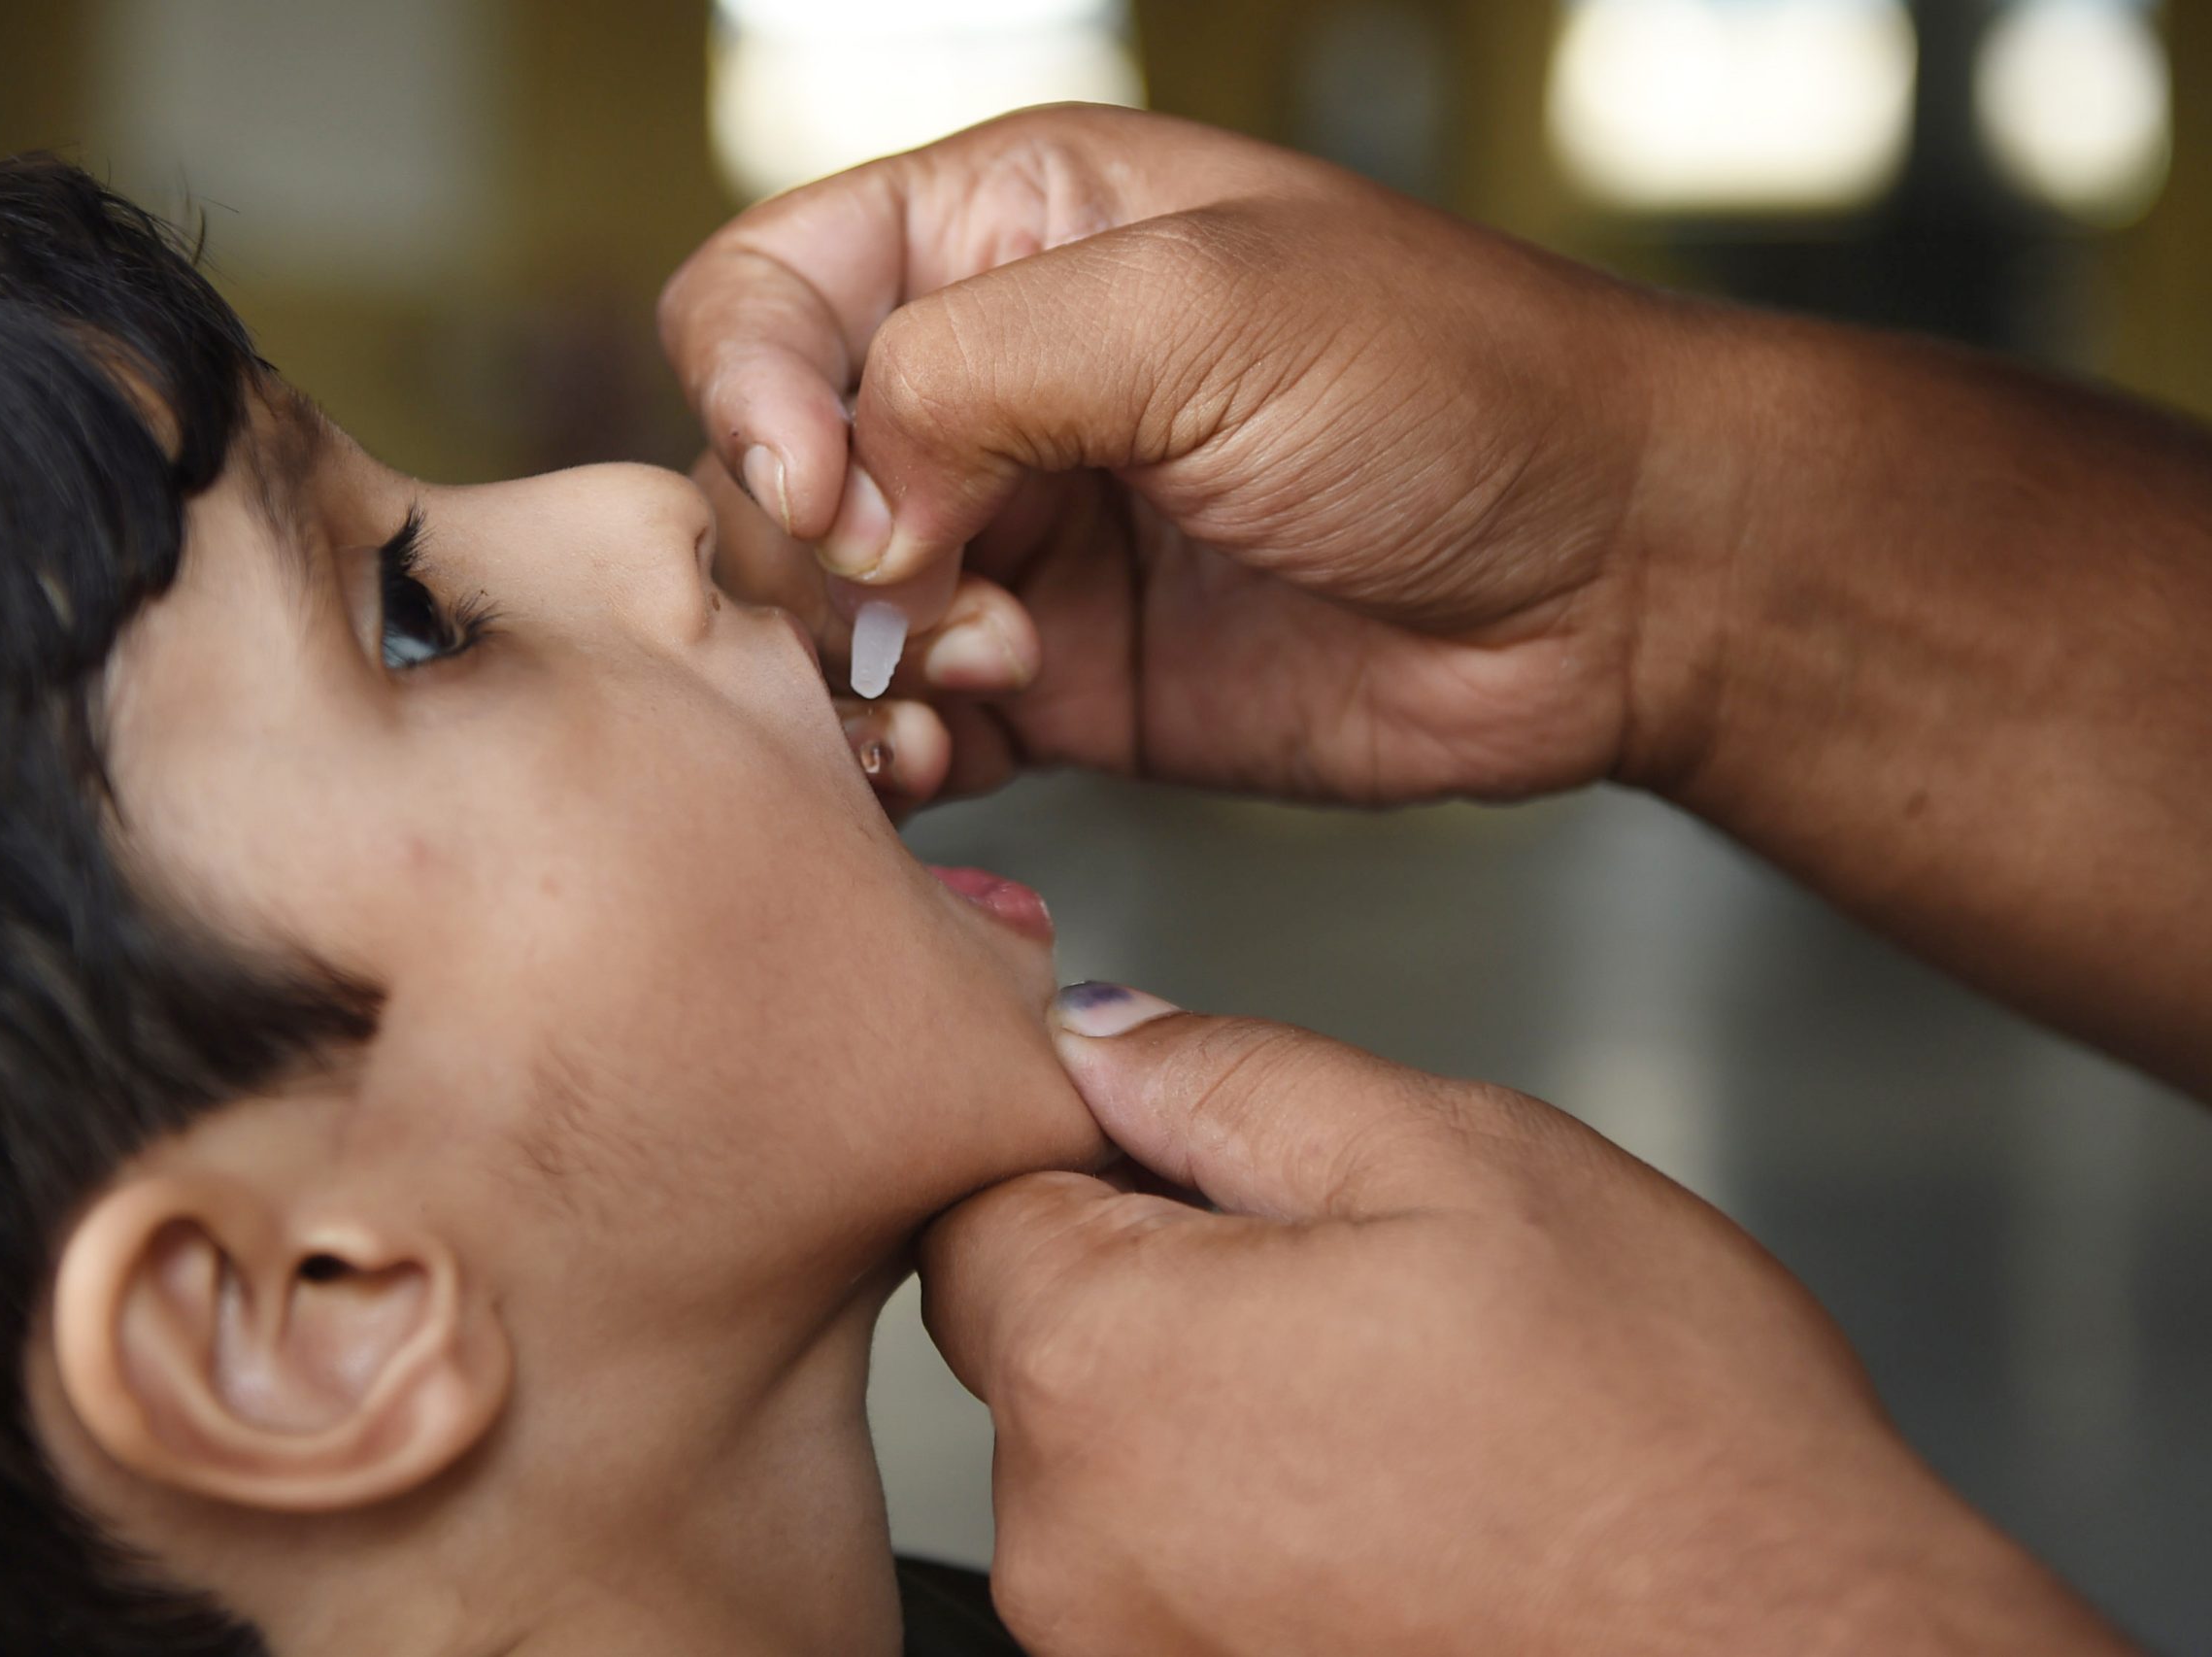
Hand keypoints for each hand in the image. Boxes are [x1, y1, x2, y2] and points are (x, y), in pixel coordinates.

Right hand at [665, 105, 1702, 809]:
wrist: (1618, 580)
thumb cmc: (1460, 391)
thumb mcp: (1210, 312)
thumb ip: (979, 372)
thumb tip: (842, 508)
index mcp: (1008, 231)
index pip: (765, 291)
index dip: (749, 391)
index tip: (825, 495)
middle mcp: (995, 380)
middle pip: (772, 467)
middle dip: (816, 552)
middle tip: (931, 604)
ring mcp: (1021, 535)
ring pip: (824, 611)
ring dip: (850, 666)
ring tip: (973, 686)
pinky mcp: (1061, 677)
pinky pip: (912, 720)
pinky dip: (901, 752)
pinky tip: (958, 759)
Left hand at [919, 986, 2134, 1655]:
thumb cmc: (1666, 1448)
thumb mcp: (1456, 1160)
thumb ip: (1232, 1078)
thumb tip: (1100, 1034)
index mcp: (1099, 1367)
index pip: (977, 1211)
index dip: (1090, 1160)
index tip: (1201, 1166)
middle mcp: (1072, 1545)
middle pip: (1038, 1350)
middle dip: (1159, 1291)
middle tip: (1354, 1291)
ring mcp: (1126, 1656)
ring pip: (1115, 1473)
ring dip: (1216, 1420)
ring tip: (1405, 1417)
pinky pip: (1177, 1582)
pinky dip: (1257, 1537)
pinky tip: (1401, 1518)